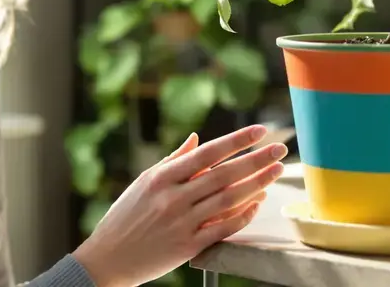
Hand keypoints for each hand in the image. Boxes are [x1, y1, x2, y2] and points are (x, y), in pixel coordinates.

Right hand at [72, 125, 287, 286]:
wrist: (108, 258)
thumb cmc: (126, 216)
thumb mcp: (144, 182)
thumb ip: (174, 160)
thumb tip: (197, 138)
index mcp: (161, 177)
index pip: (207, 153)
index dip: (236, 141)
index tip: (260, 131)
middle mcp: (173, 198)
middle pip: (224, 175)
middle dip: (256, 160)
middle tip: (280, 149)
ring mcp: (182, 223)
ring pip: (228, 200)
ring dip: (257, 184)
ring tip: (277, 171)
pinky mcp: (188, 247)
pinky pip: (223, 229)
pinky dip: (243, 215)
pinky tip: (258, 203)